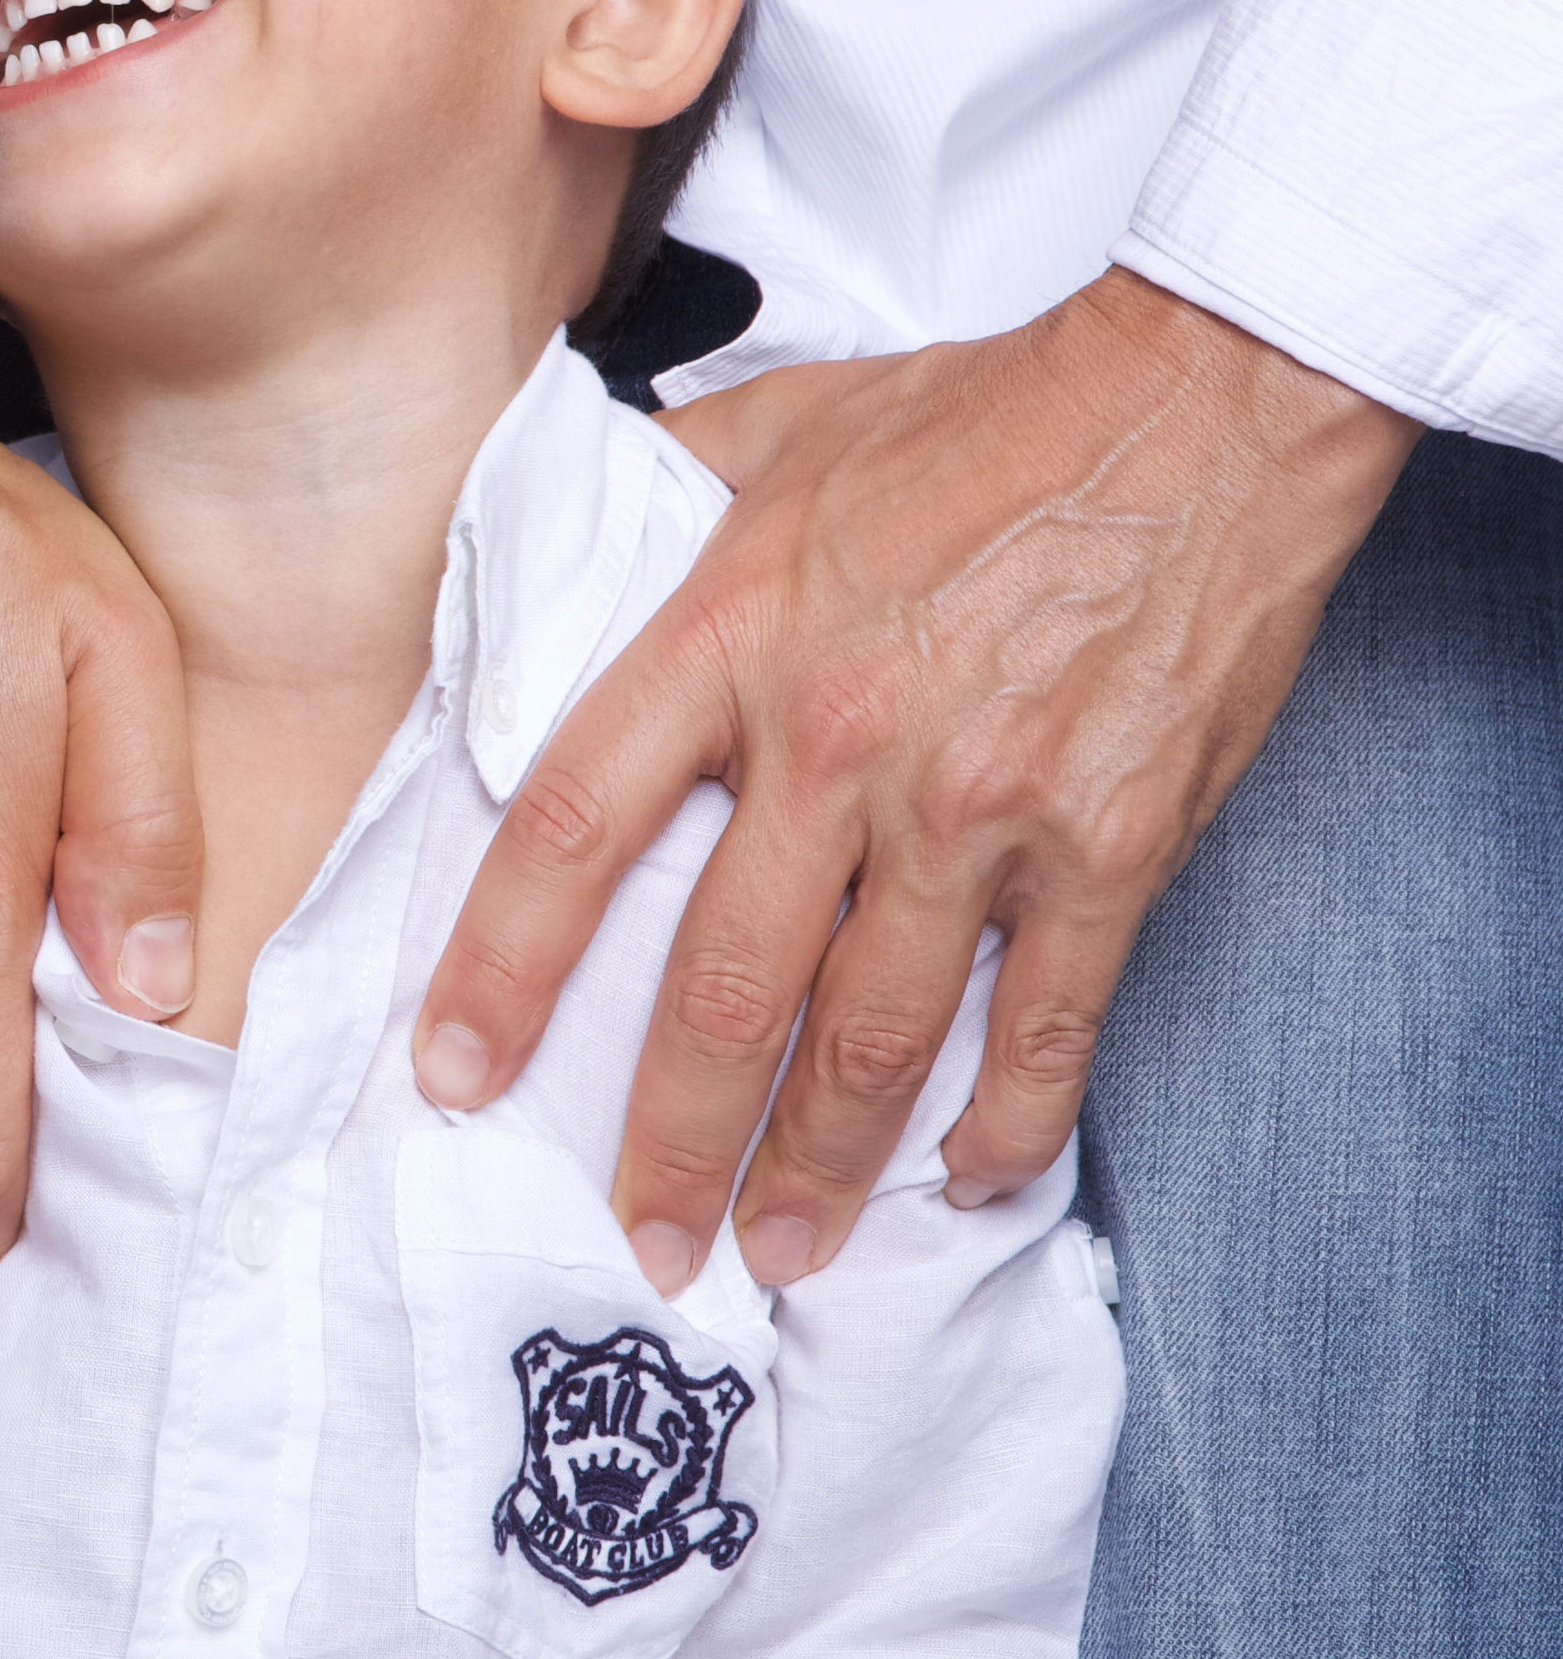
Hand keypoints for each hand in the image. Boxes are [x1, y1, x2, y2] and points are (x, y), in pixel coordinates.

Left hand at [417, 270, 1416, 1286]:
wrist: (1203, 406)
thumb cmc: (987, 414)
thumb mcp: (782, 424)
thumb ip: (661, 491)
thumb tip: (566, 530)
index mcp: (734, 636)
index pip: (571, 829)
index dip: (501, 969)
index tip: (455, 1073)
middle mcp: (838, 741)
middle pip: (718, 987)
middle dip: (667, 1140)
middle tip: (642, 1239)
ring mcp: (977, 808)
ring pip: (870, 1038)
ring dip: (819, 1168)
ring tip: (781, 1252)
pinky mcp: (1107, 850)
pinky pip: (1044, 1026)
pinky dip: (1004, 1123)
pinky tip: (966, 1176)